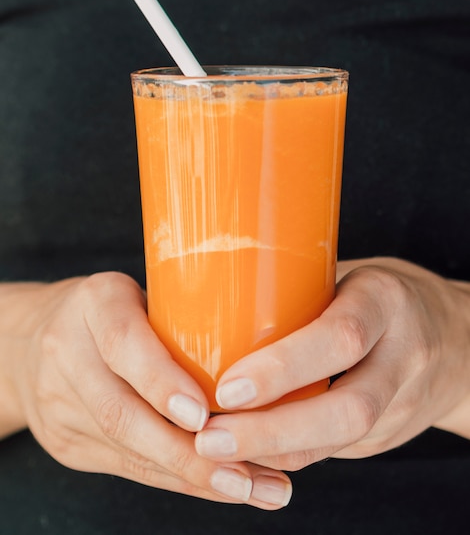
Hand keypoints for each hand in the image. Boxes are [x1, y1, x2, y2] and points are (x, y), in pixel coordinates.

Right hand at [0, 272, 290, 508]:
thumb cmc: (112, 309)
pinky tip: (219, 487)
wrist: (30, 339)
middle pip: (120, 412)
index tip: (204, 415)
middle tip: (247, 474)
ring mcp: (59, 402)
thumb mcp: (143, 292)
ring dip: (192, 476)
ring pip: (126, 449)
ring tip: (252, 488)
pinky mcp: (64, 441)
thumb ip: (186, 315)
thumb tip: (267, 354)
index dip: (161, 382)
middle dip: (187, 454)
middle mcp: (67, 351)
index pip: (123, 342)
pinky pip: (124, 466)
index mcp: (95, 302)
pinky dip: (177, 480)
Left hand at [195, 258, 469, 470]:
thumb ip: (296, 290)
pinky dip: (288, 456)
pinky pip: (336, 451)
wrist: (457, 339)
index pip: (342, 338)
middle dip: (272, 431)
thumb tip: (210, 302)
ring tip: (216, 453)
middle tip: (210, 438)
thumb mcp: (347, 273)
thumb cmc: (380, 295)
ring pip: (341, 441)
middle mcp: (403, 354)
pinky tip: (247, 455)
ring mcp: (403, 400)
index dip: (283, 368)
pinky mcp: (391, 432)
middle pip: (348, 409)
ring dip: (274, 453)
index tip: (226, 388)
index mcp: (385, 301)